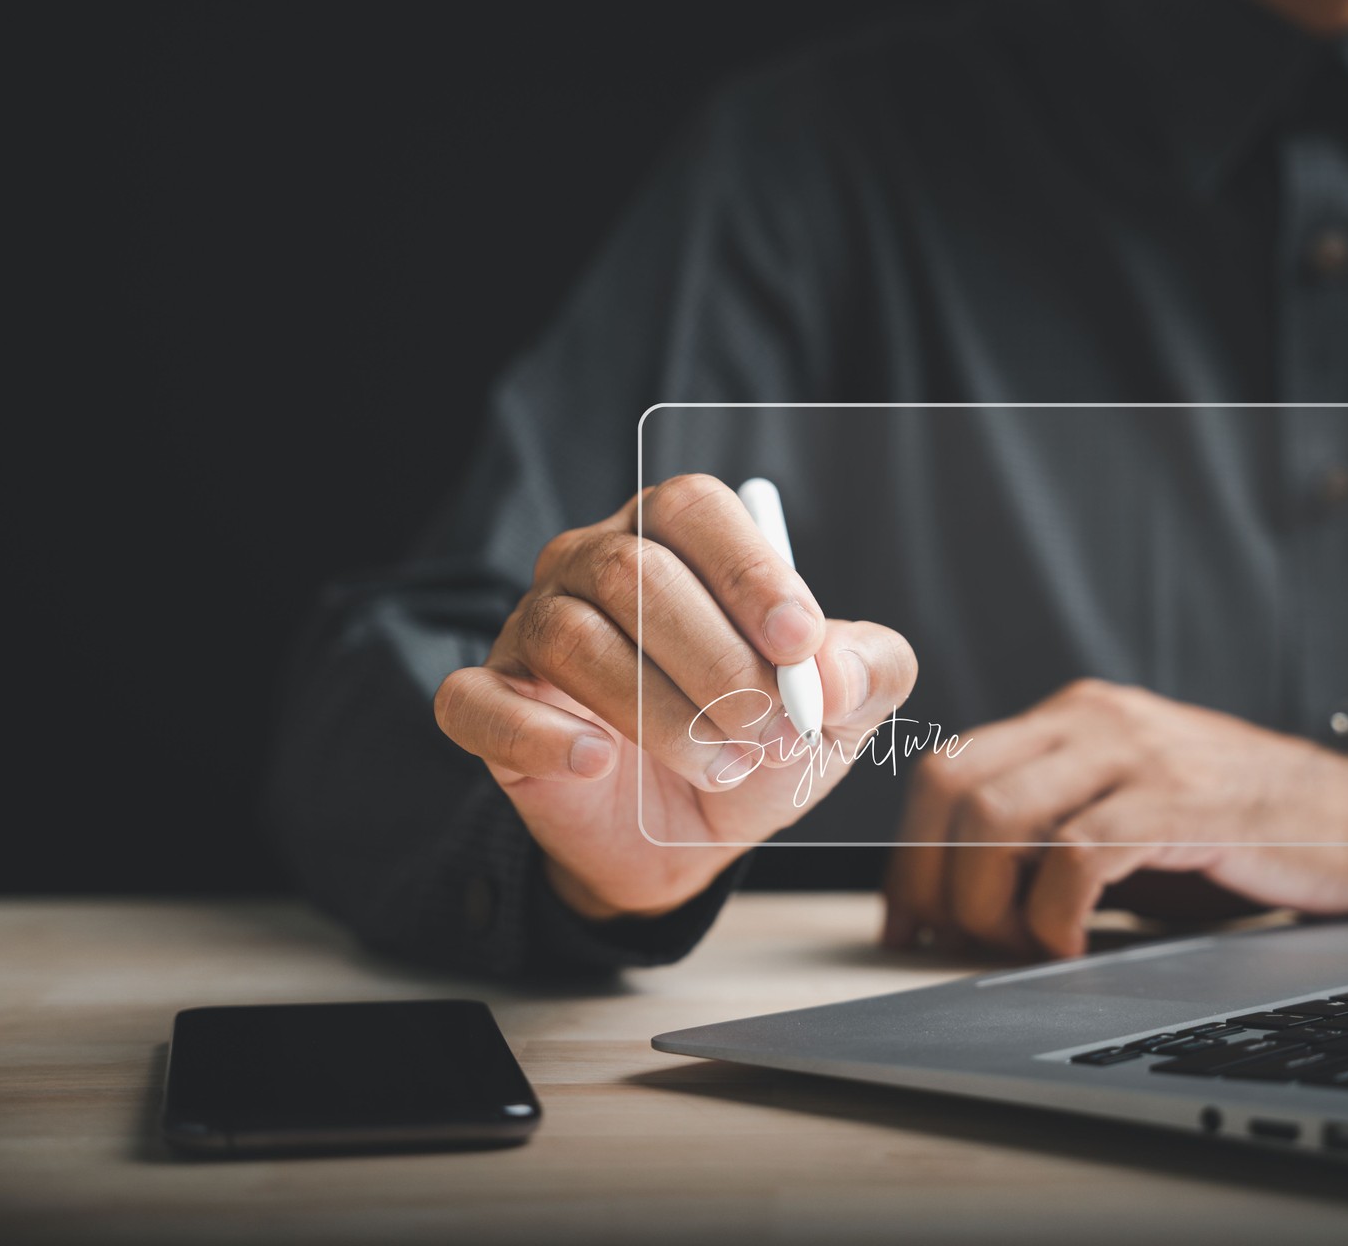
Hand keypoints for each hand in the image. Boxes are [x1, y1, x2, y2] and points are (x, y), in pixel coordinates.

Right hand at [435, 474, 917, 919]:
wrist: (689, 836)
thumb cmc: (757, 741)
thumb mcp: (838, 712)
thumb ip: (864, 671)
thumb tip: (831, 667)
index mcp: (674, 537)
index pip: (693, 510)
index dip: (748, 572)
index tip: (798, 645)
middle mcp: (590, 563)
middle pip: (635, 576)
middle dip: (718, 664)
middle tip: (771, 733)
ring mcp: (530, 629)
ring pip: (575, 641)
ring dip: (660, 714)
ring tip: (721, 765)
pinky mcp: (487, 702)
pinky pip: (482, 703)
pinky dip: (542, 735)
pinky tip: (597, 761)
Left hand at [882, 679, 1347, 958]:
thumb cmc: (1238, 829)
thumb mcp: (1131, 808)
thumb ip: (1053, 830)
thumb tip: (957, 903)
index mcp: (1073, 716)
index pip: (948, 769)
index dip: (910, 852)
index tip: (908, 921)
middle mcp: (1095, 720)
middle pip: (956, 789)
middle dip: (934, 883)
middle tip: (951, 945)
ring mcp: (1138, 755)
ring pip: (1000, 819)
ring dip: (986, 903)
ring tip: (1017, 947)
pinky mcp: (1181, 803)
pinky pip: (1077, 855)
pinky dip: (1053, 915)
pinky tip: (1069, 946)